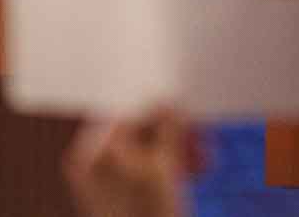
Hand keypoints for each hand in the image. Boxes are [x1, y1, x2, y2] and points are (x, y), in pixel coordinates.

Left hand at [63, 108, 199, 216]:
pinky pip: (148, 171)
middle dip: (176, 135)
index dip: (163, 113)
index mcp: (93, 154)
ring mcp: (105, 183)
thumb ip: (167, 127)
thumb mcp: (163, 167)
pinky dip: (171, 168)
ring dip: (179, 151)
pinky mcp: (120, 198)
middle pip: (140, 134)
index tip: (191, 115)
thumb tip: (170, 100)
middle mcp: (93, 166)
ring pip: (148, 152)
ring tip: (205, 161)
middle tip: (203, 140)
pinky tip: (197, 172)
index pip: (130, 115)